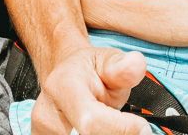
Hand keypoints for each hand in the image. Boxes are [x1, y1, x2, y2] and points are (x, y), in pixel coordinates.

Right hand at [31, 46, 151, 134]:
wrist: (67, 76)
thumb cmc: (89, 70)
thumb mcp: (108, 60)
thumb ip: (123, 66)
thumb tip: (137, 64)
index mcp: (62, 86)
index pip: (90, 120)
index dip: (121, 129)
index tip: (144, 129)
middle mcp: (47, 113)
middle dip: (116, 133)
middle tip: (133, 127)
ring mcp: (44, 132)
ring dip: (107, 134)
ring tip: (112, 124)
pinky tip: (103, 130)